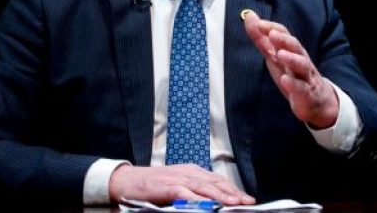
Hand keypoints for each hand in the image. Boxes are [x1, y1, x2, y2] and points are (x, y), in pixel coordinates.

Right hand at [109, 164, 254, 205]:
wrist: (128, 180)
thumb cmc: (154, 184)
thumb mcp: (178, 184)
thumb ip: (195, 190)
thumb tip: (213, 200)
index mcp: (193, 171)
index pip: (218, 180)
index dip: (233, 189)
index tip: (246, 198)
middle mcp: (188, 172)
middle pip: (216, 182)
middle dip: (233, 192)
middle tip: (247, 201)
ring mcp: (178, 179)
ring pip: (205, 187)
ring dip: (221, 195)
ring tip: (234, 203)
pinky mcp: (168, 187)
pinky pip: (186, 193)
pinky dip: (197, 199)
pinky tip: (207, 205)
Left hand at [243, 10, 338, 127]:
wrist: (316, 100)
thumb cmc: (292, 73)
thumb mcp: (274, 56)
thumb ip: (261, 38)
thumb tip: (249, 15)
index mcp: (292, 49)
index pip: (284, 34)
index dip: (272, 28)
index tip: (259, 23)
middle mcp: (301, 59)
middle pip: (295, 46)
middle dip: (283, 39)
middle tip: (271, 34)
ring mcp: (306, 76)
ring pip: (302, 65)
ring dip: (291, 58)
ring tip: (280, 54)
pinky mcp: (307, 93)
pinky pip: (302, 88)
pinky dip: (294, 84)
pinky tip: (284, 80)